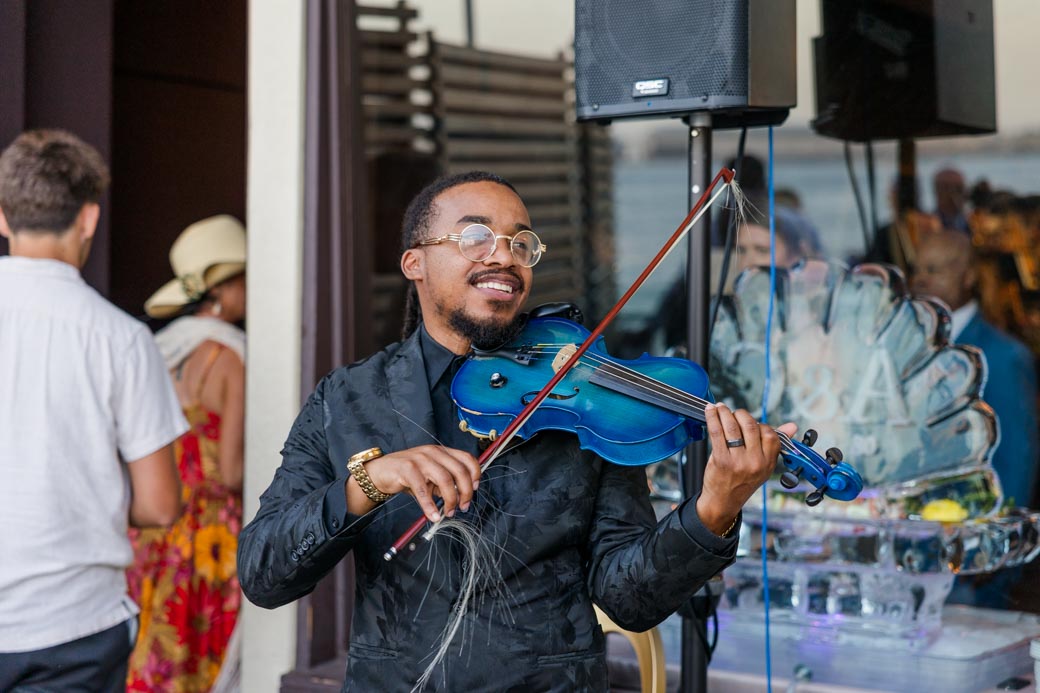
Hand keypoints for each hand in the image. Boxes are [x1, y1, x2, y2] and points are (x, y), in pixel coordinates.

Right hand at [350, 445, 481, 521]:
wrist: (380, 472)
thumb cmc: (407, 475)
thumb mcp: (430, 475)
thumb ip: (445, 482)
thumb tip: (461, 496)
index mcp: (442, 451)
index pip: (467, 458)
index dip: (475, 474)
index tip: (474, 489)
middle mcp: (433, 452)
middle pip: (459, 471)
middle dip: (466, 492)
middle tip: (463, 506)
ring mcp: (420, 459)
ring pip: (445, 479)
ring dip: (450, 500)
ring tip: (449, 512)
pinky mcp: (407, 469)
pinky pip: (423, 490)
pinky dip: (430, 505)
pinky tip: (433, 515)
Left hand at [696, 403, 796, 535]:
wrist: (723, 502)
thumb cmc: (742, 482)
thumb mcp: (763, 466)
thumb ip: (774, 444)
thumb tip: (792, 426)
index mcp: (768, 462)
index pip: (770, 433)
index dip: (758, 423)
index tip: (748, 421)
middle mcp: (755, 462)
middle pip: (750, 426)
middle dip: (740, 414)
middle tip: (732, 412)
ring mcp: (738, 461)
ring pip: (732, 427)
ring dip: (724, 412)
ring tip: (720, 408)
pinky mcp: (721, 460)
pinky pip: (717, 432)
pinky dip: (712, 418)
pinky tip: (709, 411)